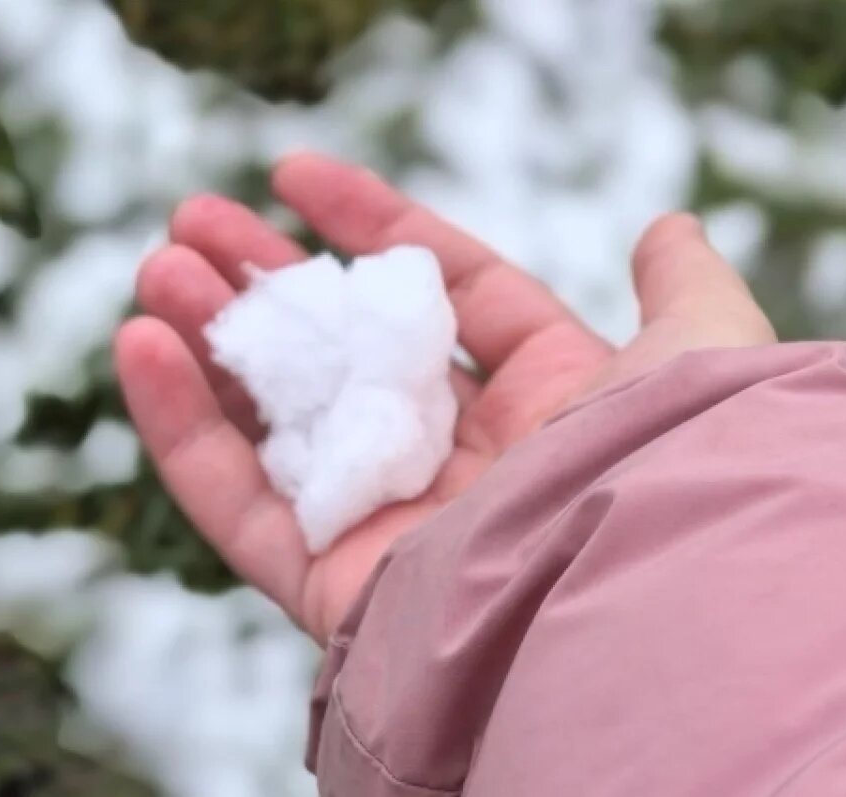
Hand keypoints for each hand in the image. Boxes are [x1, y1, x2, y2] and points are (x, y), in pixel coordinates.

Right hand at [115, 154, 775, 641]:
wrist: (650, 594)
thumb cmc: (683, 456)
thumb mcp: (703, 344)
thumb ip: (681, 286)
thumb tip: (670, 229)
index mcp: (550, 399)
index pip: (446, 294)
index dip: (373, 228)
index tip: (298, 176)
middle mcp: (472, 462)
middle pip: (349, 354)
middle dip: (273, 282)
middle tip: (198, 220)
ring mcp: (401, 524)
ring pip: (284, 424)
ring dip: (213, 342)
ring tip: (158, 267)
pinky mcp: (338, 587)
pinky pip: (240, 506)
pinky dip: (184, 430)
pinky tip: (142, 346)